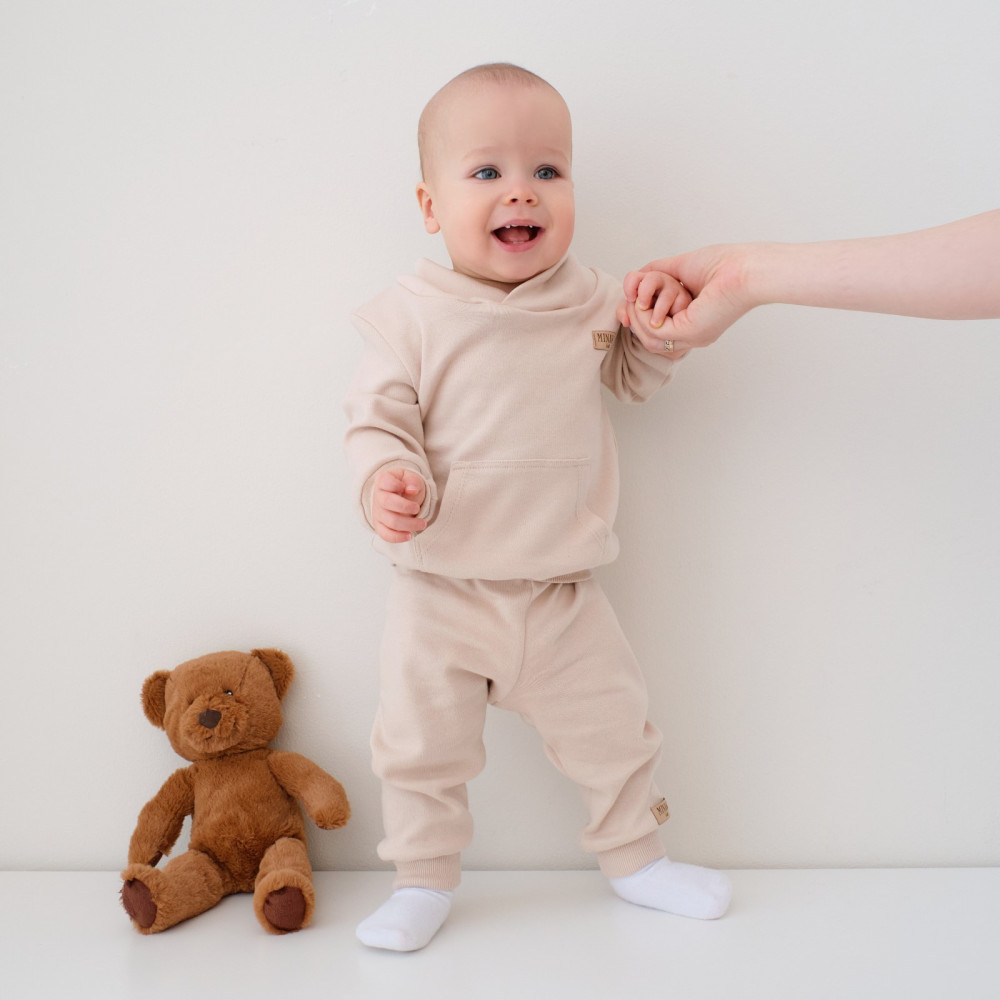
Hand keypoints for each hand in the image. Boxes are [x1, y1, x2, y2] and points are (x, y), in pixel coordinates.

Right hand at [372, 468, 426, 542]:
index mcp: (383, 481)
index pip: (385, 482)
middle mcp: (378, 497)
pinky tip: (409, 535)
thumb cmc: (405, 484)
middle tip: (418, 509)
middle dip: (406, 507)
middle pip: (387, 502)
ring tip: (422, 524)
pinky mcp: (379, 525)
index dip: (395, 485)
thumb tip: (412, 490)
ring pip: (390, 521)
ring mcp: (378, 512)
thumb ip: (412, 481)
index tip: (407, 488)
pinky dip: (398, 537)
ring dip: (409, 524)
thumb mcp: (410, 477)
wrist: (399, 495)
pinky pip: (385, 534)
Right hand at [623, 245, 754, 349]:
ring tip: (637, 297)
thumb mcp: (681, 266)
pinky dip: (642, 315)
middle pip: (649, 339)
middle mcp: (692, 335)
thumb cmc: (725, 263)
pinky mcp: (689, 332)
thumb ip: (658, 272)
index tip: (628, 301)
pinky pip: (653, 331)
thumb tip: (637, 277)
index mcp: (694, 323)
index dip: (637, 319)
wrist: (744, 267)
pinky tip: (643, 300)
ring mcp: (691, 336)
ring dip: (635, 315)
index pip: (657, 333)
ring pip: (648, 338)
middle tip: (630, 297)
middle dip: (632, 317)